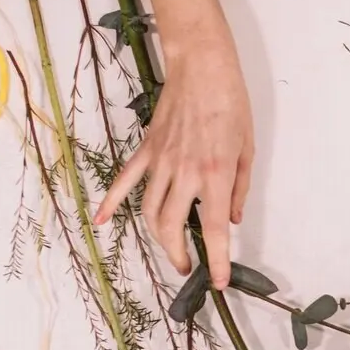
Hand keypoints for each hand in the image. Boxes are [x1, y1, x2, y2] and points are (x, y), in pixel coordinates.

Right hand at [94, 34, 253, 288]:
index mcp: (216, 174)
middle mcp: (185, 173)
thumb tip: (233, 218)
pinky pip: (125, 181)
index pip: (215, 229)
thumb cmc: (231, 103)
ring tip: (169, 251)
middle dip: (178, 255)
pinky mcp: (147, 150)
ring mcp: (161, 162)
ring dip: (157, 238)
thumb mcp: (248, 148)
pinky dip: (111, 203)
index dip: (217, 260)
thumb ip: (240, 188)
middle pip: (172, 228)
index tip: (218, 282)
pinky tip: (100, 221)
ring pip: (149, 211)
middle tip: (188, 267)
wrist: (202, 67)